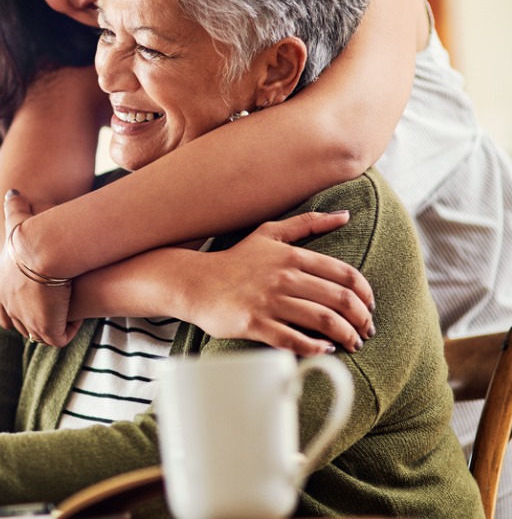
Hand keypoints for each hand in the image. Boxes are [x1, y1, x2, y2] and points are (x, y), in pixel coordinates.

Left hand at [0, 190, 80, 346]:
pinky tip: (79, 316)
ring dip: (54, 325)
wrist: (42, 250)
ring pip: (40, 334)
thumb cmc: (32, 235)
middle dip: (37, 321)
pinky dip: (69, 329)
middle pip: (21, 326)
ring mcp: (27, 321)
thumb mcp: (18, 221)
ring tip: (70, 314)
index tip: (36, 303)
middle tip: (56, 311)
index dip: (19, 310)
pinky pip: (59, 337)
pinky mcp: (46, 329)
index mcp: (1, 288)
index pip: (4, 311)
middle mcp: (10, 307)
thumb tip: (13, 192)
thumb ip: (14, 208)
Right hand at [181, 211, 374, 355]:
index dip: (365, 294)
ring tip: (352, 344)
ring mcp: (269, 301)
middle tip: (366, 331)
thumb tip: (345, 215)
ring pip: (322, 321)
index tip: (369, 307)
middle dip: (361, 319)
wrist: (195, 282)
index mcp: (292, 256)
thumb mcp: (270, 233)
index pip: (344, 275)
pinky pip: (294, 339)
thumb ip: (308, 223)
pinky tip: (324, 350)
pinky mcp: (254, 323)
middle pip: (339, 300)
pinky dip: (315, 348)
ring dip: (346, 336)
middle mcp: (284, 277)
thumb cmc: (235, 260)